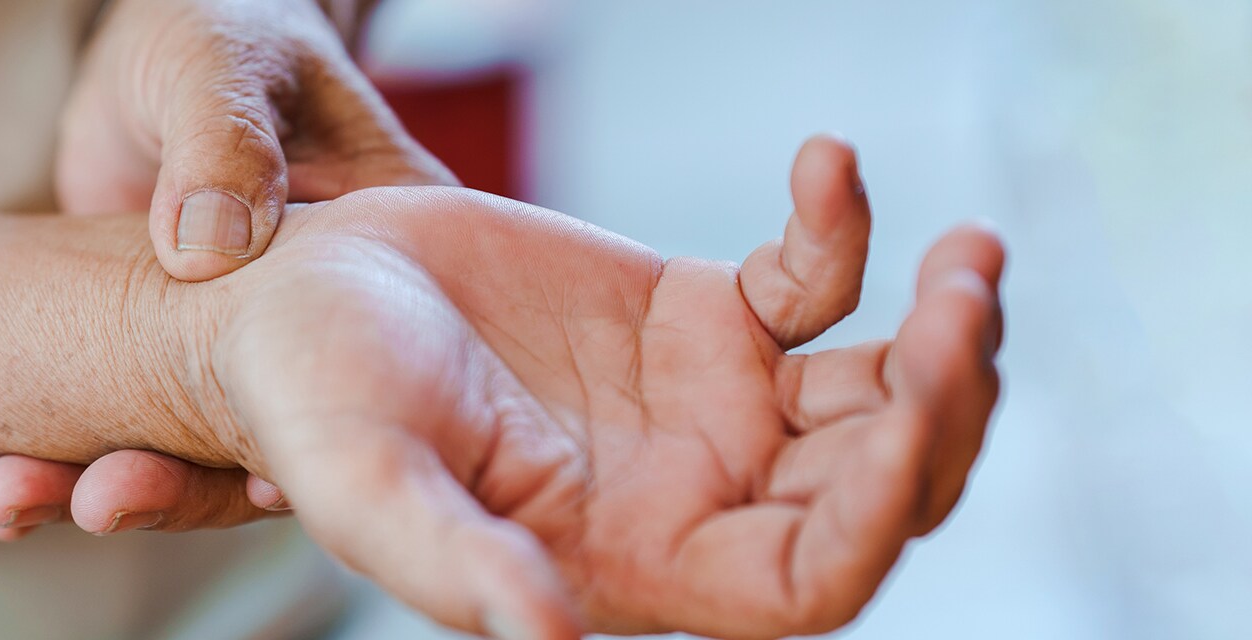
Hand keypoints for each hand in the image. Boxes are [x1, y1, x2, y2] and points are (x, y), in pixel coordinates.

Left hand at [0, 0, 451, 536]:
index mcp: (384, 263)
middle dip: (195, 486)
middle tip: (107, 499)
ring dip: (116, 486)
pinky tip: (4, 490)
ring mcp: (240, 357)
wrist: (148, 61)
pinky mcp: (165, 366)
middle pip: (284, 438)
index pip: (391, 376)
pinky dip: (67, 461)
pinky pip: (129, 430)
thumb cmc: (212, 34)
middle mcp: (323, 333)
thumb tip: (209, 248)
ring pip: (199, 452)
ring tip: (20, 500)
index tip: (261, 487)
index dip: (334, 440)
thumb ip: (224, 145)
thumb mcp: (222, 67)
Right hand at [179, 136, 1003, 637]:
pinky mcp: (702, 314)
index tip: (907, 407)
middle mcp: (695, 496)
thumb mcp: (368, 481)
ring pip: (883, 393)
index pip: (808, 580)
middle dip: (946, 407)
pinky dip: (840, 226)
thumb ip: (456, 564)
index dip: (876, 515)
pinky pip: (814, 282)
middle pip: (881, 487)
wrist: (291, 291)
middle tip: (959, 303)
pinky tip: (823, 160)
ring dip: (944, 331)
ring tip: (965, 254)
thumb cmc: (308, 398)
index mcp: (636, 562)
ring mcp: (710, 404)